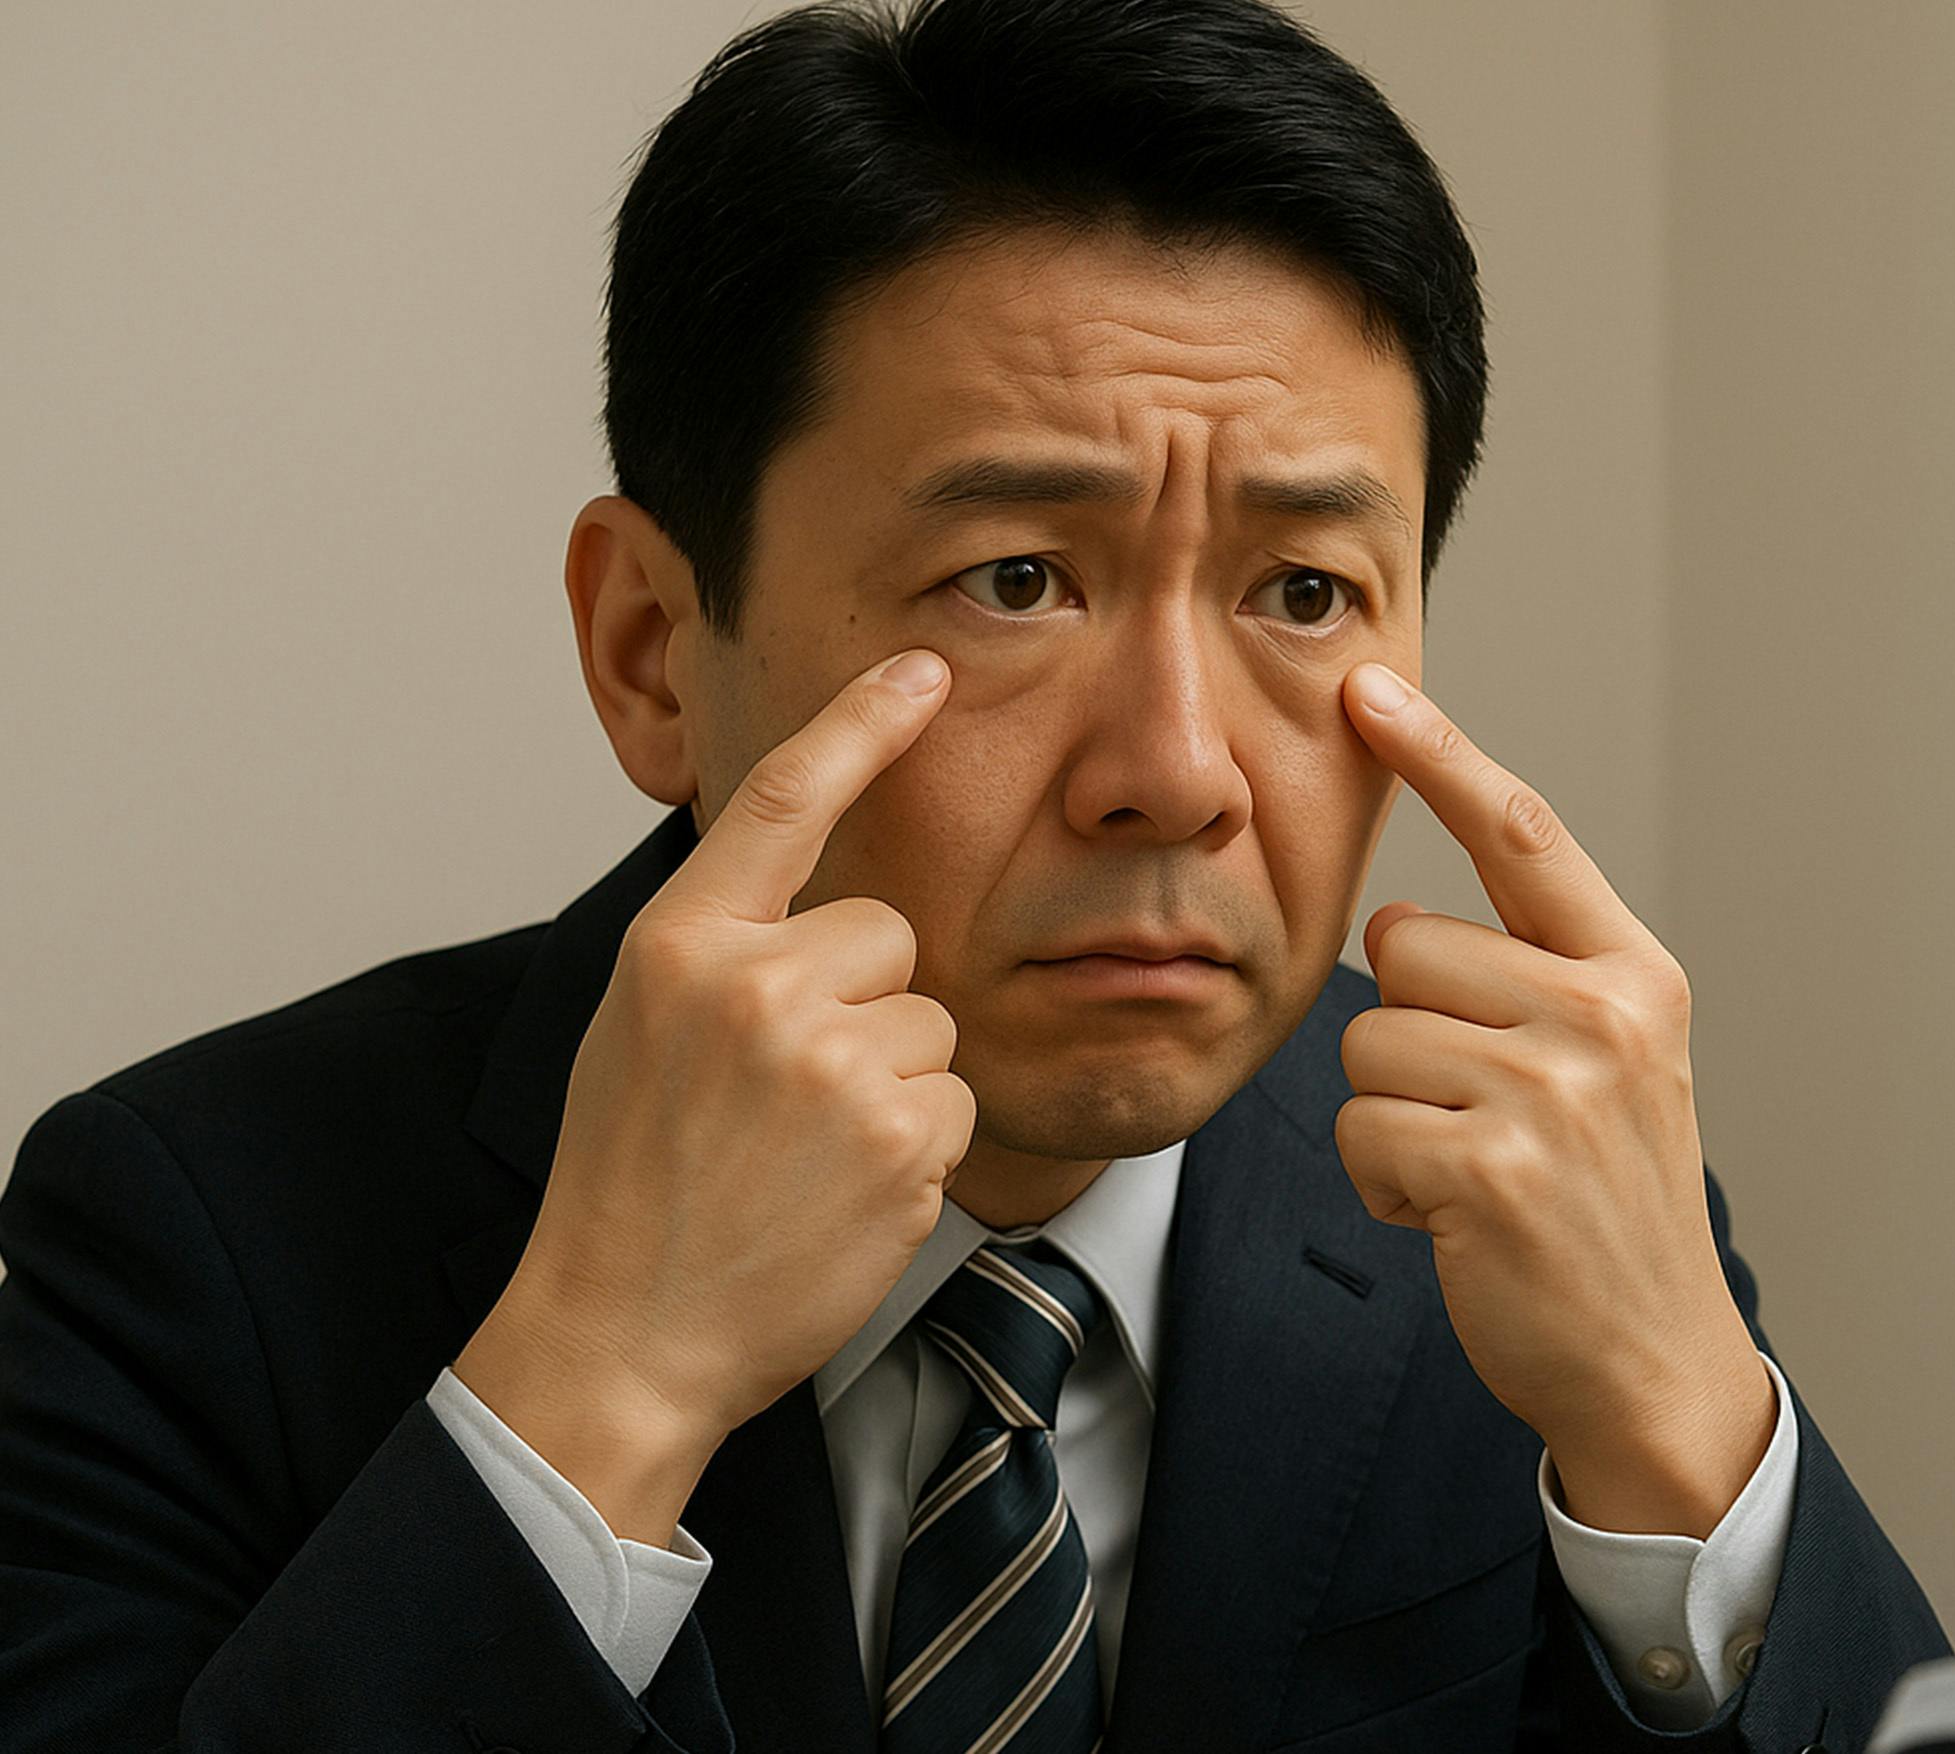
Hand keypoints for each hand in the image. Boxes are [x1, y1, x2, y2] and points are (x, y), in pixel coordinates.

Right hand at [453, 648, 973, 1543]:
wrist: (623, 1335)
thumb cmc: (631, 1186)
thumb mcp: (642, 1031)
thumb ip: (726, 953)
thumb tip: (824, 901)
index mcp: (679, 944)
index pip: (781, 799)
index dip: (862, 723)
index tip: (925, 667)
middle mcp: (755, 984)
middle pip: (887, 932)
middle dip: (864, 1002)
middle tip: (787, 1096)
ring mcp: (832, 1060)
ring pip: (930, 1021)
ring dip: (893, 1081)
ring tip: (804, 1154)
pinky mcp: (899, 1134)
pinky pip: (954, 1100)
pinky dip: (916, 1148)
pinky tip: (841, 1194)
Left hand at [1335, 663, 1772, 1538]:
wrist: (1653, 1361)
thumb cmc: (1606, 1208)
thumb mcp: (1609, 1067)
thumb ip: (1530, 979)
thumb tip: (1395, 923)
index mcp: (1634, 975)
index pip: (1522, 832)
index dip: (1439, 754)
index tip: (1369, 690)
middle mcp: (1602, 1015)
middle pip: (1405, 948)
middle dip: (1409, 1033)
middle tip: (1481, 1116)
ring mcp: (1550, 1090)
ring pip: (1370, 1039)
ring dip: (1390, 1114)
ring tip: (1470, 1169)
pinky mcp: (1489, 1166)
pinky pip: (1361, 1129)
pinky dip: (1382, 1181)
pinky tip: (1451, 1217)